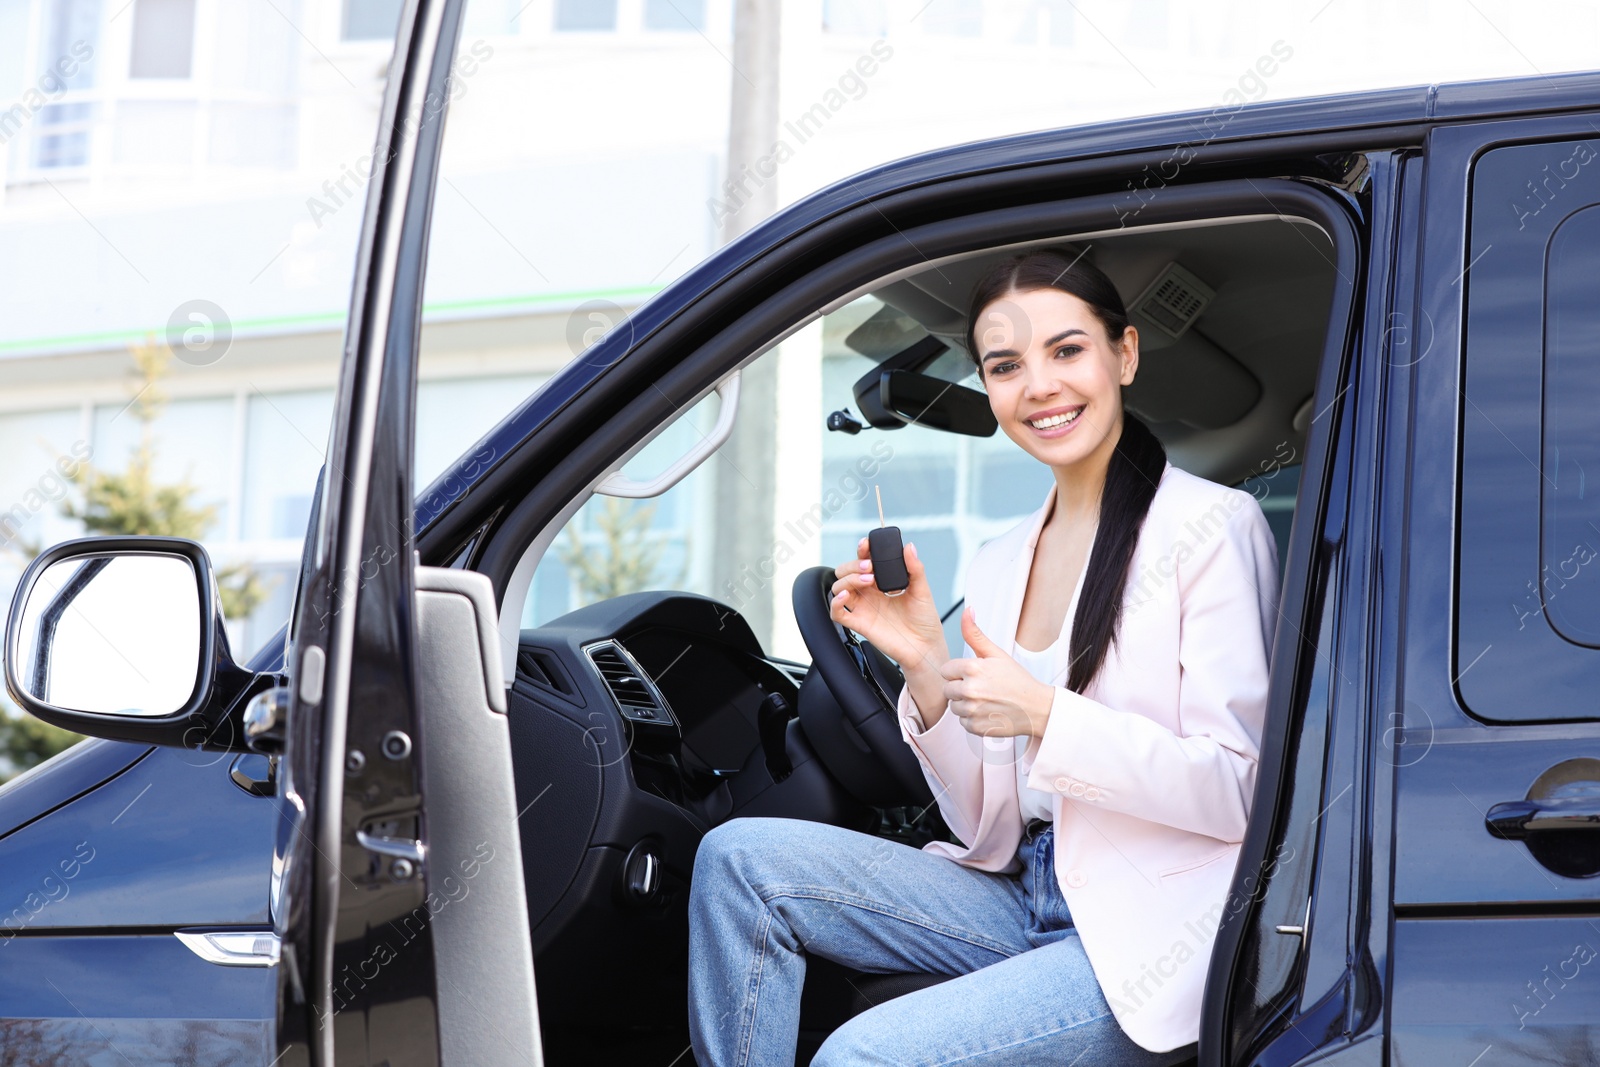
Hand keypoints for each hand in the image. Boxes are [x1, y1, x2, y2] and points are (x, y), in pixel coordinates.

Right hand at [828, 536, 947, 674]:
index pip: (864, 561)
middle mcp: (869, 593)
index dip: (862, 551)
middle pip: (846, 572)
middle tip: (870, 567)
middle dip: (853, 565)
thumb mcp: (922, 590)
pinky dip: (835, 603)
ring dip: (848, 579)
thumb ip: (915, 568)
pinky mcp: (859, 624)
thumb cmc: (924, 620)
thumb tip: (910, 547)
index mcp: (882, 582)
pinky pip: (837, 613)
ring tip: (867, 580)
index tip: (866, 544)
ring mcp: (863, 608)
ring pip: (839, 588)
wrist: (925, 646)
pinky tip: (845, 596)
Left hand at [941, 606, 1054, 740]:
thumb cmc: (1017, 680)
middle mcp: (970, 689)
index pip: (946, 670)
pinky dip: (972, 719)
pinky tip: (988, 712)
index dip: (959, 672)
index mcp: (973, 668)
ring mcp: (972, 710)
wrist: (1037, 708)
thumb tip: (967, 611)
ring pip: (954, 707)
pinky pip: (962, 722)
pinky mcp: (975, 727)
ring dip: (965, 705)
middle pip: (947, 689)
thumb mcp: (997, 654)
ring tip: (986, 700)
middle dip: (960, 688)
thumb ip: (975, 635)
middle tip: (982, 688)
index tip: (975, 675)